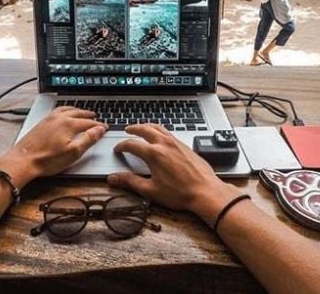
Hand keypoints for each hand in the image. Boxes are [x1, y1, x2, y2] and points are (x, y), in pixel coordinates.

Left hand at [0, 107, 106, 185]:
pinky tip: (63, 115)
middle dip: (88, 115)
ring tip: (81, 112)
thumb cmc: (47, 159)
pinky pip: (56, 111)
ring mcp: (48, 119)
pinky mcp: (41, 123)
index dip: (98, 126)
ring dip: (76, 110)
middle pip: (78, 113)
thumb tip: (99, 130)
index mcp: (69, 124)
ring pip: (66, 109)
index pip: (88, 123)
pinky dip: (64, 110)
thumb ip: (88, 139)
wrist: (24, 161)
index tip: (104, 128)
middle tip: (95, 117)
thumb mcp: (73, 152)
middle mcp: (59, 118)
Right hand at [108, 124, 240, 225]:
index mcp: (154, 154)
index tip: (118, 149)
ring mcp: (177, 143)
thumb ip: (130, 182)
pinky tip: (160, 137)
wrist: (205, 192)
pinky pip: (169, 132)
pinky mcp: (185, 146)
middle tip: (127, 129)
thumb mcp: (150, 190)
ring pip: (159, 127)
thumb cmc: (180, 193)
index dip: (122, 146)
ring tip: (142, 128)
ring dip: (148, 126)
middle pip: (145, 129)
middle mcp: (165, 144)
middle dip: (134, 128)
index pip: (132, 144)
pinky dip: (160, 130)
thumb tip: (113, 178)